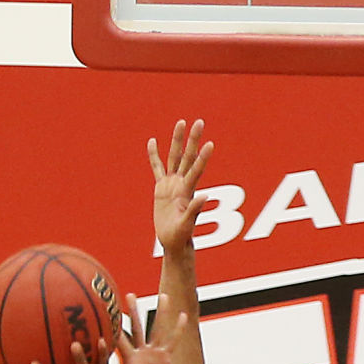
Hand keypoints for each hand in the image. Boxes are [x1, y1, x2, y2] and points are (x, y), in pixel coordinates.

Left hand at [115, 293, 185, 363]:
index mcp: (130, 359)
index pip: (122, 339)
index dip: (116, 327)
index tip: (110, 311)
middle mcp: (141, 352)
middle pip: (137, 327)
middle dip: (133, 311)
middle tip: (129, 294)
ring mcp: (154, 353)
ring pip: (157, 329)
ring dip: (161, 312)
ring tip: (164, 296)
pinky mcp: (165, 358)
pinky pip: (173, 341)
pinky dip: (178, 329)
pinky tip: (182, 316)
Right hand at [149, 118, 213, 254]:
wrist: (173, 241)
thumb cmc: (181, 236)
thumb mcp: (186, 226)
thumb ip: (193, 211)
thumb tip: (204, 197)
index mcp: (187, 192)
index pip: (196, 170)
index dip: (202, 158)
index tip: (210, 144)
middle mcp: (181, 184)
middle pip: (187, 157)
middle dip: (192, 139)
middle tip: (199, 122)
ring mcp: (172, 184)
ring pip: (174, 157)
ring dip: (177, 140)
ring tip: (181, 122)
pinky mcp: (162, 188)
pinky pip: (157, 168)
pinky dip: (154, 155)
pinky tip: (153, 141)